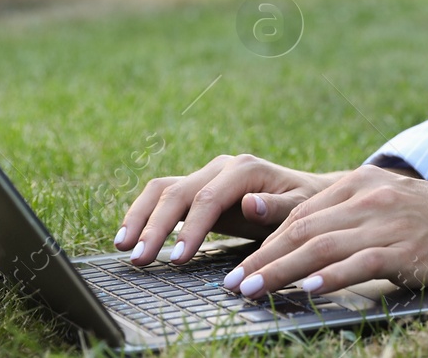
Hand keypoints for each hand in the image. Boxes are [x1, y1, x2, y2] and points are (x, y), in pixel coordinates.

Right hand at [115, 153, 341, 265]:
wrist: (305, 192)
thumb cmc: (305, 204)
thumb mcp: (301, 207)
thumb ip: (276, 207)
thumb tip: (249, 203)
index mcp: (244, 169)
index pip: (208, 198)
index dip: (190, 229)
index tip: (176, 258)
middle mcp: (220, 167)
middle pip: (179, 192)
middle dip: (155, 226)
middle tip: (139, 259)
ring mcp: (206, 175)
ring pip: (163, 189)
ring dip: (140, 216)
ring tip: (122, 246)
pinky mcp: (197, 188)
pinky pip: (164, 196)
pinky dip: (144, 213)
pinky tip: (129, 236)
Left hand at [218, 164, 427, 299]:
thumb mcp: (389, 204)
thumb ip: (350, 215)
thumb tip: (305, 247)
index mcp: (360, 181)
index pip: (301, 212)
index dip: (266, 240)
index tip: (241, 262)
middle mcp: (369, 195)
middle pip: (302, 228)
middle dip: (262, 258)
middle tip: (233, 282)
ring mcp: (387, 221)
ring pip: (321, 246)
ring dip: (280, 271)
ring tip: (252, 291)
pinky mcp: (405, 249)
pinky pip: (358, 263)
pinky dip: (329, 277)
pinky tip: (307, 290)